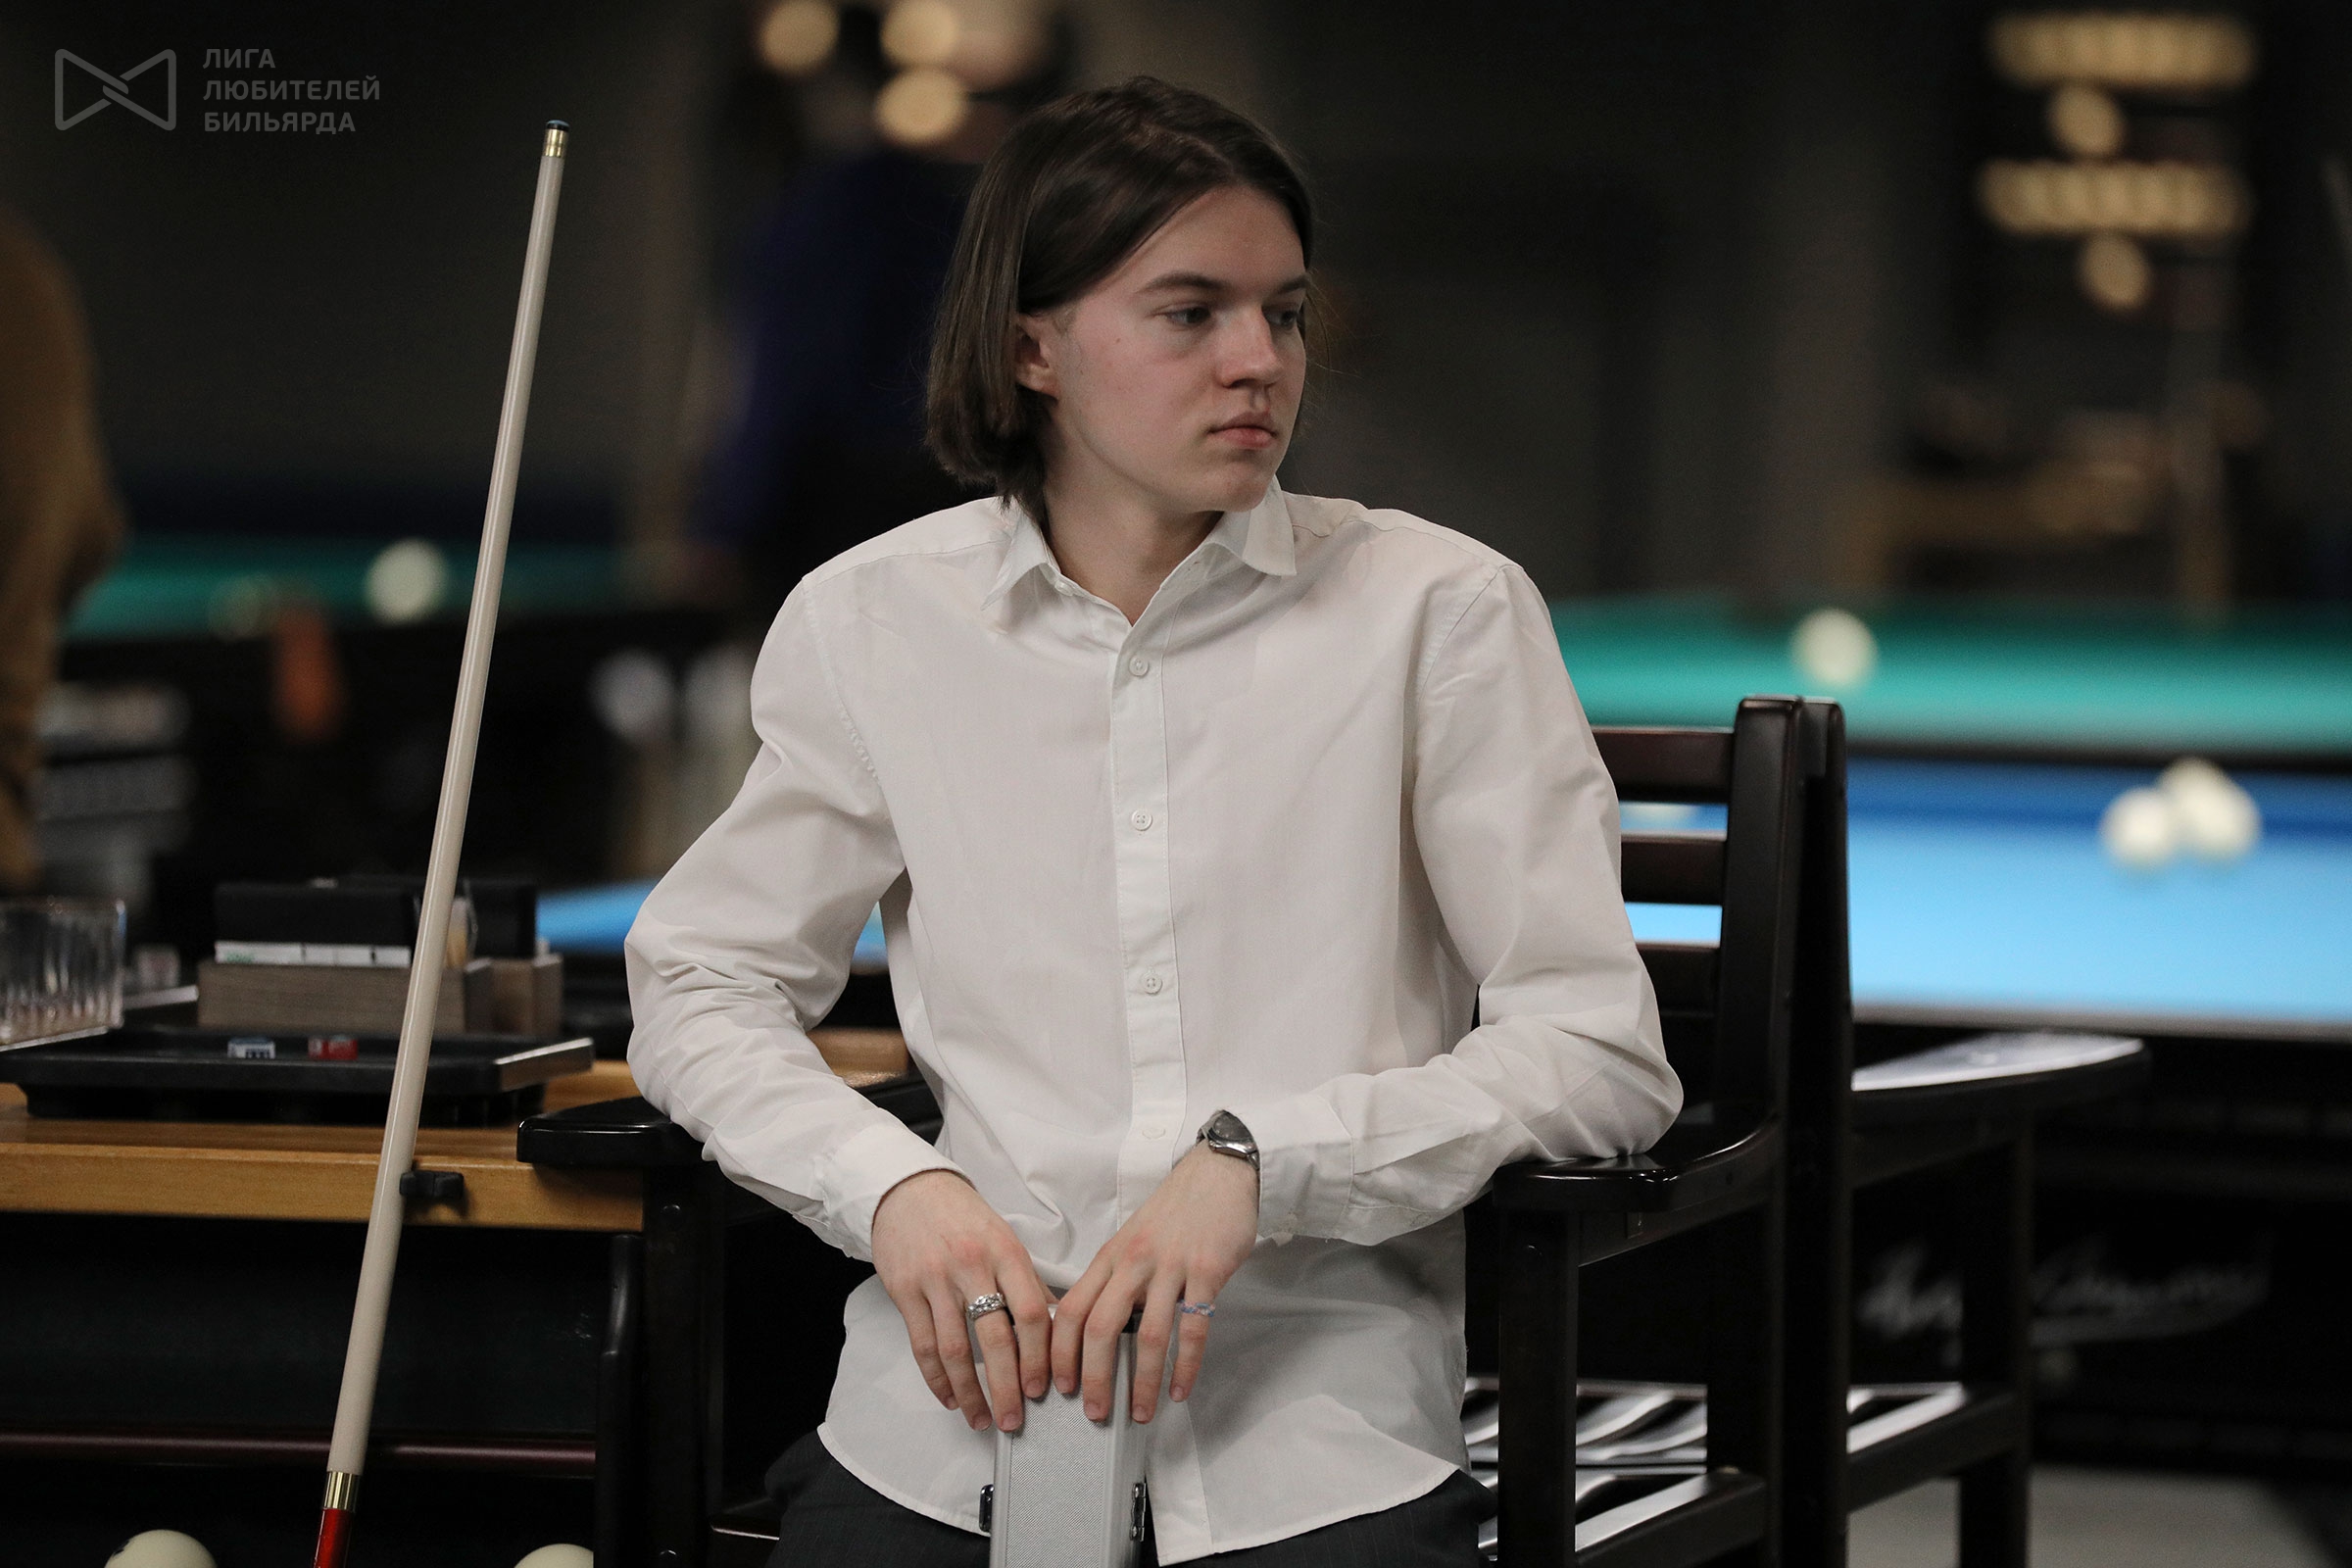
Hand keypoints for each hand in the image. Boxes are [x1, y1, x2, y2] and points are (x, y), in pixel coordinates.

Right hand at [871, 1169, 1052, 1432]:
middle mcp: (972, 1267)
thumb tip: (1061, 1327)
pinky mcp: (905, 1291)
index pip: (1031, 1313)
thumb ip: (1029, 1284)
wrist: (910, 1190)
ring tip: (982, 1420)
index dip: (1040, 1357)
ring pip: (955, 1349)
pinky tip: (950, 1398)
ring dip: (970, 1393)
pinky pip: (923, 1345)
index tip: (1046, 1389)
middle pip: (995, 1338)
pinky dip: (937, 1378)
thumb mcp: (1005, 1241)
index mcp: (1006, 1253)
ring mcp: (935, 1280)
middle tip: (1016, 1420)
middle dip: (1008, 1386)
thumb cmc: (965, 1219)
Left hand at [1052, 1144, 1258, 1423]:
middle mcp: (1134, 1262)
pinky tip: (1180, 1389)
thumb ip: (1114, 1279)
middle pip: (1100, 1327)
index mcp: (1110, 1256)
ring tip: (1141, 1413)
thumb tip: (1095, 1330)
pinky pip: (1194, 1327)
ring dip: (1142, 1381)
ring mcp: (1171, 1266)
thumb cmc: (1175, 1210)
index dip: (1060, 1353)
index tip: (1057, 1387)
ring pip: (1148, 1335)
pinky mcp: (1207, 1270)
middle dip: (1094, 1377)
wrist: (1218, 1172)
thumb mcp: (1132, 1239)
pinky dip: (1186, 1364)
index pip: (1071, 1309)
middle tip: (1094, 1413)